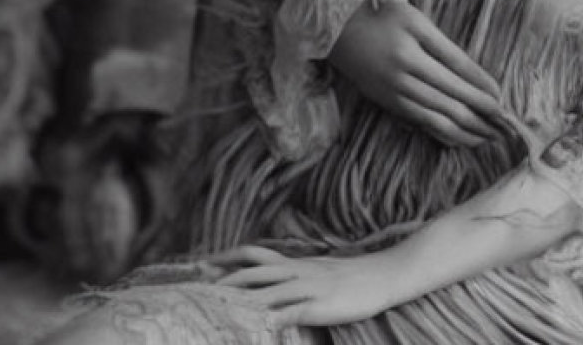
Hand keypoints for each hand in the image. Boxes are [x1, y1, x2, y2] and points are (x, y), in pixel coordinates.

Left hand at [209, 245, 397, 327]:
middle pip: (252, 272)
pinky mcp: (317, 306)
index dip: (228, 257)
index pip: (253, 253)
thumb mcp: (318, 269)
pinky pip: (288, 312)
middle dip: (225, 281)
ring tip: (218, 310)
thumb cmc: (351, 276)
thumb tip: (278, 279)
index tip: (205, 263)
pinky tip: (257, 328)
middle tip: (200, 289)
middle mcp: (295, 271)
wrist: (381, 275)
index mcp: (294, 263)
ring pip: (265, 291)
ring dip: (241, 301)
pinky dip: (270, 320)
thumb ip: (297, 272)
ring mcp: (306, 288)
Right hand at [328, 0, 503, 146]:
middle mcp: (404, 78)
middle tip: (503, 127)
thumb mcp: (415, 21)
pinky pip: (418, 122)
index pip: (459, 75)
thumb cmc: (379, 15)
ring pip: (436, 118)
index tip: (502, 102)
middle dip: (480, 116)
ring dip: (465, 130)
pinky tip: (456, 138)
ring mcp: (392, 93)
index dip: (482, 90)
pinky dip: (441, 132)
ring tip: (486, 139)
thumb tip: (475, 76)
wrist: (332, 27)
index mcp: (414, 53)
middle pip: (451, 102)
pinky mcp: (384, 102)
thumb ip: (445, 48)